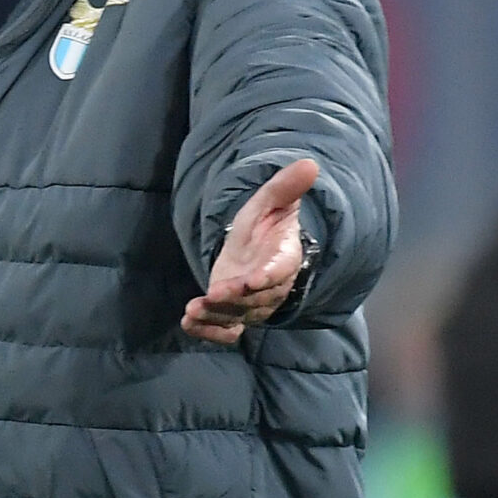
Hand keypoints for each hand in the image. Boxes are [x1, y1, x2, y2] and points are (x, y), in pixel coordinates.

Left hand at [182, 159, 317, 343]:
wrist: (255, 248)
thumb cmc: (264, 224)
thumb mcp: (269, 202)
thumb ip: (285, 188)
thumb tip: (310, 164)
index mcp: (282, 259)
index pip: (278, 272)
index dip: (265, 278)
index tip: (250, 281)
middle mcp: (269, 288)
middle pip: (255, 300)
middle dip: (233, 300)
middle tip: (210, 296)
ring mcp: (252, 305)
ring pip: (238, 317)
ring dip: (215, 317)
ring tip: (192, 311)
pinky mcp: (235, 315)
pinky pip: (227, 333)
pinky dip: (208, 333)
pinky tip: (188, 324)